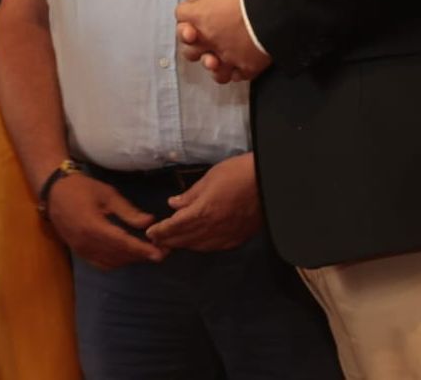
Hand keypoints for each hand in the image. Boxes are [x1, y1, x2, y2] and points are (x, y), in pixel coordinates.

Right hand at [46, 173, 168, 269]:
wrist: (54, 191)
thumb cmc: (81, 188)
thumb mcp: (107, 194)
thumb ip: (128, 211)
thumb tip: (149, 222)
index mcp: (94, 226)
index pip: (123, 243)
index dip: (143, 250)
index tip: (160, 254)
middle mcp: (87, 243)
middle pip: (119, 255)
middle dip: (140, 255)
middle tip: (160, 251)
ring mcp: (81, 249)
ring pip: (111, 262)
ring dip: (129, 259)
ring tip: (145, 252)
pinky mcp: (79, 252)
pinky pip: (101, 263)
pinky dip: (116, 261)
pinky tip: (126, 254)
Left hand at [145, 153, 261, 250]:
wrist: (270, 183)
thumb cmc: (238, 174)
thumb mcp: (209, 178)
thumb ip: (190, 194)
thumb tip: (173, 204)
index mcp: (204, 212)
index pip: (176, 226)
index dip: (162, 231)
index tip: (150, 234)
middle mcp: (213, 228)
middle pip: (186, 239)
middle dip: (169, 240)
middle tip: (156, 241)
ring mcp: (227, 236)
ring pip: (200, 246)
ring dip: (184, 244)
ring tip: (173, 242)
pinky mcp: (239, 239)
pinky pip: (215, 247)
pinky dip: (202, 246)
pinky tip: (197, 243)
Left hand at [174, 0, 269, 82]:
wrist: (279, 7)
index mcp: (199, 16)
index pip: (181, 16)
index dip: (188, 14)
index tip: (198, 12)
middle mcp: (209, 39)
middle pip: (189, 48)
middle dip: (194, 43)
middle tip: (205, 36)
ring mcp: (227, 55)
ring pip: (211, 67)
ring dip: (212, 63)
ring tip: (217, 57)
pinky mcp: (246, 66)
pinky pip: (234, 76)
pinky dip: (234, 72)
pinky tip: (237, 64)